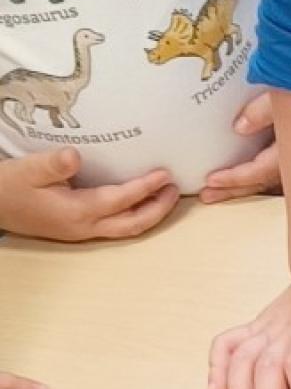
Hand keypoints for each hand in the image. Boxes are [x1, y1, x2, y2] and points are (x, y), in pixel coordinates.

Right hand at [0, 148, 178, 245]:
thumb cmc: (8, 186)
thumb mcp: (26, 169)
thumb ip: (52, 164)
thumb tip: (74, 156)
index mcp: (76, 211)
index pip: (121, 199)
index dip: (145, 188)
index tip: (164, 174)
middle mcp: (84, 227)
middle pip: (133, 224)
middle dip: (158, 208)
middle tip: (175, 187)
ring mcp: (81, 232)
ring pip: (126, 229)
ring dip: (149, 214)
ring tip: (165, 194)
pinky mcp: (78, 229)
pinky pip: (115, 227)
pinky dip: (134, 215)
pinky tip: (139, 201)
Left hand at [200, 90, 282, 203]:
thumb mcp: (290, 92)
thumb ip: (264, 109)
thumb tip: (239, 127)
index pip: (259, 171)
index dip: (235, 178)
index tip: (211, 180)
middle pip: (262, 183)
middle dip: (234, 190)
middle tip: (207, 196)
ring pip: (271, 181)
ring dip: (244, 188)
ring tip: (218, 193)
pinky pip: (280, 173)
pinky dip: (260, 178)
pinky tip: (250, 181)